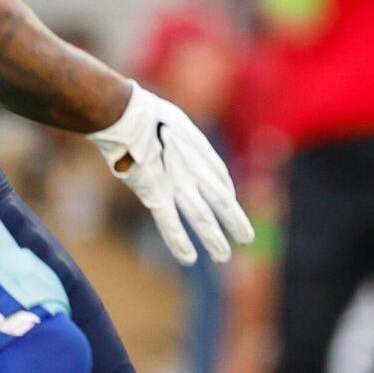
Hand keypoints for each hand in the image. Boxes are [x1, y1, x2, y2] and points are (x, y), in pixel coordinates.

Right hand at [89, 81, 254, 264]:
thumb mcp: (173, 121)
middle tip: (247, 239)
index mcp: (198, 150)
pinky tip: (189, 258)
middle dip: (235, 221)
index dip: (228, 193)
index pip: (221, 177)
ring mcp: (177, 183)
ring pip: (202, 216)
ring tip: (223, 256)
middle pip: (221, 200)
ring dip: (213, 238)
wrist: (127, 114)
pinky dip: (179, 242)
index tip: (230, 203)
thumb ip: (181, 138)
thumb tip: (178, 147)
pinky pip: (170, 222)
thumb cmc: (145, 114)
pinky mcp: (155, 194)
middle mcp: (194, 169)